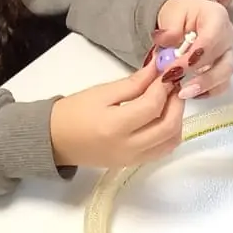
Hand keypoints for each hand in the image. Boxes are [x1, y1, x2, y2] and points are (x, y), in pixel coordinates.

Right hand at [50, 64, 182, 167]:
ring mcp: (133, 159)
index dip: (164, 86)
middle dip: (177, 102)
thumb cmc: (73, 113)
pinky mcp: (134, 163)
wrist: (55, 141)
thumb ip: (133, 83)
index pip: (152, 106)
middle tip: (173, 84)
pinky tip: (163, 116)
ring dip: (177, 118)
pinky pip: (162, 150)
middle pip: (168, 126)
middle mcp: (128, 147)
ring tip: (169, 99)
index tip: (168, 70)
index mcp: (115, 127)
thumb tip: (157, 69)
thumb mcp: (101, 92)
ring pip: (170, 141)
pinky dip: (170, 132)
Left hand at [153, 0, 232, 99]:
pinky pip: (222, 84)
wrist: (184, 17)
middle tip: (177, 84)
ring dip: (204, 86)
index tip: (173, 69)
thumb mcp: (170, 13)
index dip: (193, 58)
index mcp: (217, 17)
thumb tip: (164, 41)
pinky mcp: (223, 67)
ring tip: (182, 93)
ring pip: (225, 75)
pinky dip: (207, 91)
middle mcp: (228, 36)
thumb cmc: (180, 13)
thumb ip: (169, 29)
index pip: (210, 40)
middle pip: (223, 61)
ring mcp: (228, 53)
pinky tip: (190, 94)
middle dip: (201, 77)